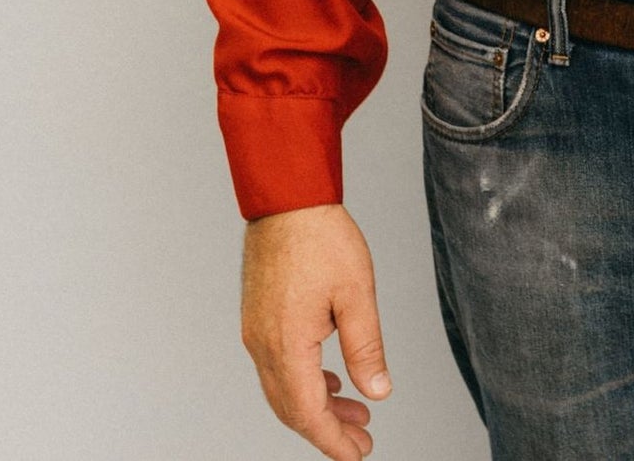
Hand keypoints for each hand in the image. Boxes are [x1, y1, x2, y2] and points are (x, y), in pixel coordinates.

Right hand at [241, 202, 390, 458]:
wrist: (287, 198)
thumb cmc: (321, 238)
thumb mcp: (357, 294)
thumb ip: (366, 348)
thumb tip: (378, 393)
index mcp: (287, 345)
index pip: (308, 413)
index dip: (333, 441)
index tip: (357, 455)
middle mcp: (262, 345)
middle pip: (291, 408)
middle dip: (327, 431)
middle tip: (361, 441)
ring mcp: (255, 332)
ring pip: (282, 390)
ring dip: (316, 407)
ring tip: (355, 413)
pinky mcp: (257, 318)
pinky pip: (276, 367)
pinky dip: (303, 383)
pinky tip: (330, 381)